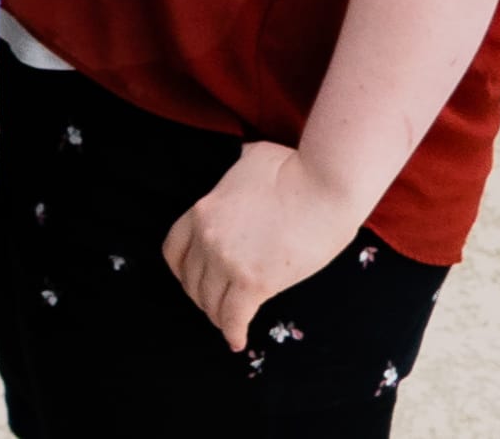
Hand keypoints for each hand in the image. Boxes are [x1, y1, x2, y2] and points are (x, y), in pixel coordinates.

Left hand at [164, 140, 372, 350]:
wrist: (324, 183)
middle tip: (215, 305)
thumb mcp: (253, 158)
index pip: (174, 250)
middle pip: (192, 279)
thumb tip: (247, 160)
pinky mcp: (255, 281)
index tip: (191, 280)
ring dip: (217, 315)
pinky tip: (236, 341)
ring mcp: (227, 260)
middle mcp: (206, 237)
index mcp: (201, 210)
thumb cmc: (297, 167)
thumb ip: (241, 166)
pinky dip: (232, 332)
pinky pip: (234, 316)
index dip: (182, 270)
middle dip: (201, 295)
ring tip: (227, 324)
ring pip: (210, 301)